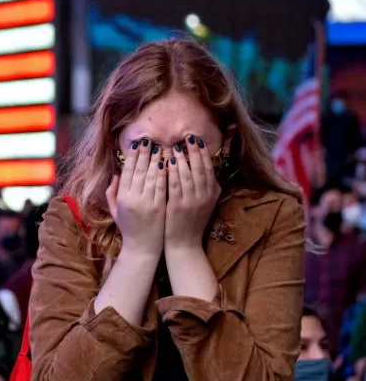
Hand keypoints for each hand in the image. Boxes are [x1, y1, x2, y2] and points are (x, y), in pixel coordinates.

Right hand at [106, 137, 166, 257]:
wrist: (142, 248)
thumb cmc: (129, 229)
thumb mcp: (115, 210)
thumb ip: (112, 192)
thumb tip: (116, 174)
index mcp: (122, 197)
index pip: (127, 172)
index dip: (132, 157)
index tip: (136, 144)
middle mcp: (133, 198)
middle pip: (139, 170)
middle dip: (144, 154)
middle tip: (148, 140)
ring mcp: (147, 203)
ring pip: (151, 176)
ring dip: (155, 160)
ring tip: (159, 147)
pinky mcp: (159, 207)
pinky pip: (162, 186)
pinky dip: (164, 174)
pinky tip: (167, 163)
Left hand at [165, 136, 220, 251]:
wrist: (184, 244)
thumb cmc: (193, 222)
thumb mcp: (207, 204)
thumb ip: (210, 188)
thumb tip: (210, 169)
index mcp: (211, 194)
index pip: (209, 168)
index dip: (203, 153)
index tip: (196, 140)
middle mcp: (204, 196)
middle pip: (200, 168)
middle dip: (194, 151)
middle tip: (187, 136)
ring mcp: (191, 201)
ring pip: (187, 175)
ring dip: (182, 158)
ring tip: (176, 145)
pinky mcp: (178, 206)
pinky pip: (175, 185)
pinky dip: (173, 172)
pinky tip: (168, 161)